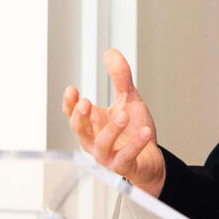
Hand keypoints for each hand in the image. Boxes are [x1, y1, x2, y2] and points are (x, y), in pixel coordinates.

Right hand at [62, 49, 165, 196]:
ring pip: (102, 144)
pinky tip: (145, 131)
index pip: (72, 114)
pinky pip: (126, 156)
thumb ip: (120, 78)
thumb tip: (111, 52)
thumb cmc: (133, 130)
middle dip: (80, 116)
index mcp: (92, 124)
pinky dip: (135, 144)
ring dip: (112, 129)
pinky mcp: (124, 166)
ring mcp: (108, 155)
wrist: (149, 158)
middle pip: (79, 130)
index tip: (72, 89)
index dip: (69, 103)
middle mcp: (94, 140)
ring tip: (123, 114)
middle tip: (86, 102)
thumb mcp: (128, 99)